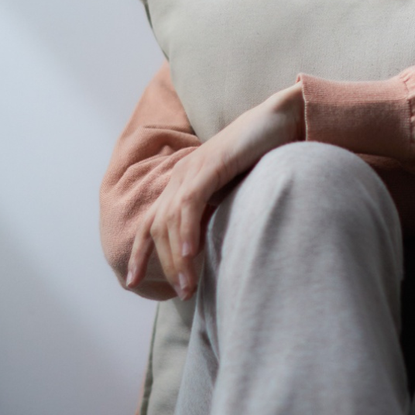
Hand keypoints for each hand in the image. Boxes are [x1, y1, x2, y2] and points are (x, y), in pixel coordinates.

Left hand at [126, 83, 304, 298]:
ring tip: (186, 285)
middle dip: (165, 265)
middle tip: (182, 294)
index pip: (151, 224)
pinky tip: (190, 252)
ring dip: (177, 257)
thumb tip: (209, 250)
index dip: (140, 254)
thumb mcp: (235, 194)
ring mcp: (193, 169)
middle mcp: (181, 177)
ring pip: (170, 220)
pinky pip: (191, 202)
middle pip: (158, 229)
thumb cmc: (264, 158)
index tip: (131, 283)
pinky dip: (187, 229)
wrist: (283, 120)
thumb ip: (218, 215)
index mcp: (183, 184)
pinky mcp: (210, 164)